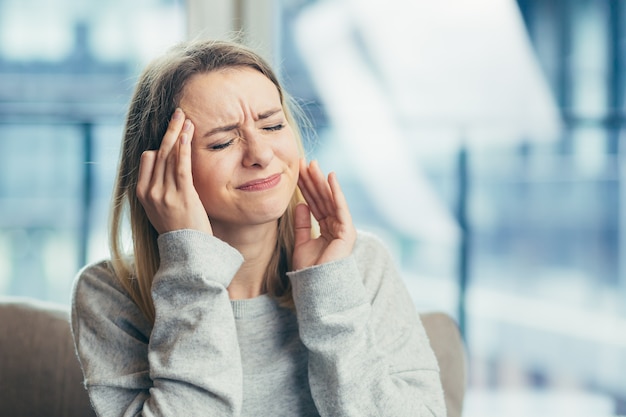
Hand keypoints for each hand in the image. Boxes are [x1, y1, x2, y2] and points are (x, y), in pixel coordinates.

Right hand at [136, 108, 211, 234]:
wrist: (188, 253)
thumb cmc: (179, 230)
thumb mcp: (160, 210)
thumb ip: (159, 190)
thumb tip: (165, 171)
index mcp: (142, 194)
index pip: (146, 159)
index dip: (159, 145)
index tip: (173, 132)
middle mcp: (150, 192)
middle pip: (158, 152)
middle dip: (169, 130)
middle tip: (179, 113)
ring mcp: (164, 194)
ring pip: (169, 156)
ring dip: (178, 133)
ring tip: (187, 118)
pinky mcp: (182, 196)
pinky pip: (181, 166)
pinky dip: (183, 148)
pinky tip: (188, 134)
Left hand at [293, 159, 355, 269]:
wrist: (316, 287)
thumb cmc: (309, 270)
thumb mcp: (301, 242)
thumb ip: (302, 224)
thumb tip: (301, 204)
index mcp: (326, 229)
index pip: (315, 203)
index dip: (306, 188)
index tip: (296, 172)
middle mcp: (336, 226)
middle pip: (322, 198)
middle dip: (313, 180)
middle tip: (303, 162)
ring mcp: (343, 228)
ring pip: (330, 199)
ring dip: (321, 181)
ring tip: (313, 165)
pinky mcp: (347, 231)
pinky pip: (340, 207)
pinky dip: (336, 192)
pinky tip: (330, 177)